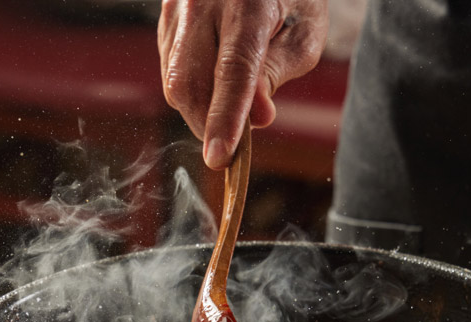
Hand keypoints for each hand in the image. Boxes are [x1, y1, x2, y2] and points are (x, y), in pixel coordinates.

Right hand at [158, 0, 328, 168]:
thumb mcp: (304, 32)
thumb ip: (277, 73)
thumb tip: (256, 120)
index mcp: (248, 2)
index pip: (233, 70)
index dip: (226, 117)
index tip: (220, 157)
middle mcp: (202, 1)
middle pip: (190, 81)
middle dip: (209, 124)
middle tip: (234, 144)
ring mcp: (177, 6)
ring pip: (175, 80)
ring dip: (201, 109)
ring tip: (231, 107)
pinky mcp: (166, 14)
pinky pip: (171, 67)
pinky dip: (193, 89)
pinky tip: (215, 84)